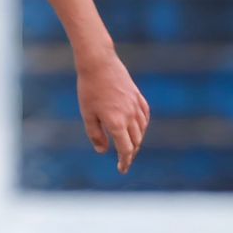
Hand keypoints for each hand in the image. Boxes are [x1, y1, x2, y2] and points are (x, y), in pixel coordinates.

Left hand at [77, 49, 149, 174]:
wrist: (99, 63)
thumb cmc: (89, 89)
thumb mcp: (88, 114)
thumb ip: (95, 135)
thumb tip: (103, 151)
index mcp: (116, 123)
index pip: (126, 149)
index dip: (125, 161)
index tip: (122, 169)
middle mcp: (130, 116)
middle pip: (136, 142)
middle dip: (130, 154)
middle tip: (124, 162)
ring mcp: (136, 106)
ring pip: (142, 130)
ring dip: (137, 141)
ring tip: (129, 147)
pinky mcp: (138, 97)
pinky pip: (145, 117)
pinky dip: (142, 127)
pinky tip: (137, 129)